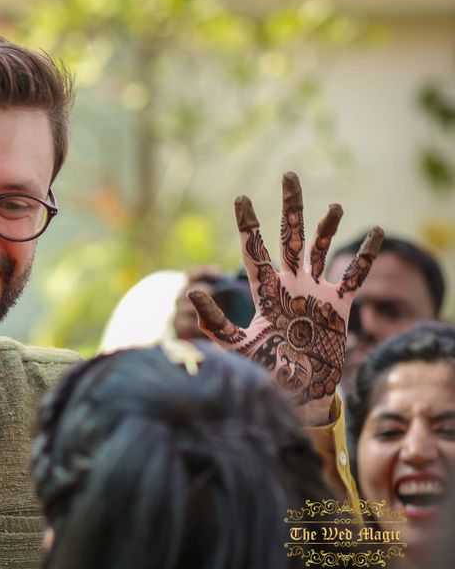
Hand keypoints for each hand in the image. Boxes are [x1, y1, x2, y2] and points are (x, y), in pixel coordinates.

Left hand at [189, 172, 382, 425]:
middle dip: (290, 207)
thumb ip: (215, 322)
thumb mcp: (235, 346)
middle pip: (290, 236)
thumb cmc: (263, 371)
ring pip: (321, 249)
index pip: (254, 250)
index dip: (249, 225)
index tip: (240, 198)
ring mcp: (315, 293)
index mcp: (266, 291)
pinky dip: (364, 255)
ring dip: (327, 227)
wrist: (295, 393)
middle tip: (288, 175)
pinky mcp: (338, 306)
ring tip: (335, 205)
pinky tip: (373, 232)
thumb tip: (193, 293)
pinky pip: (353, 275)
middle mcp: (290, 284)